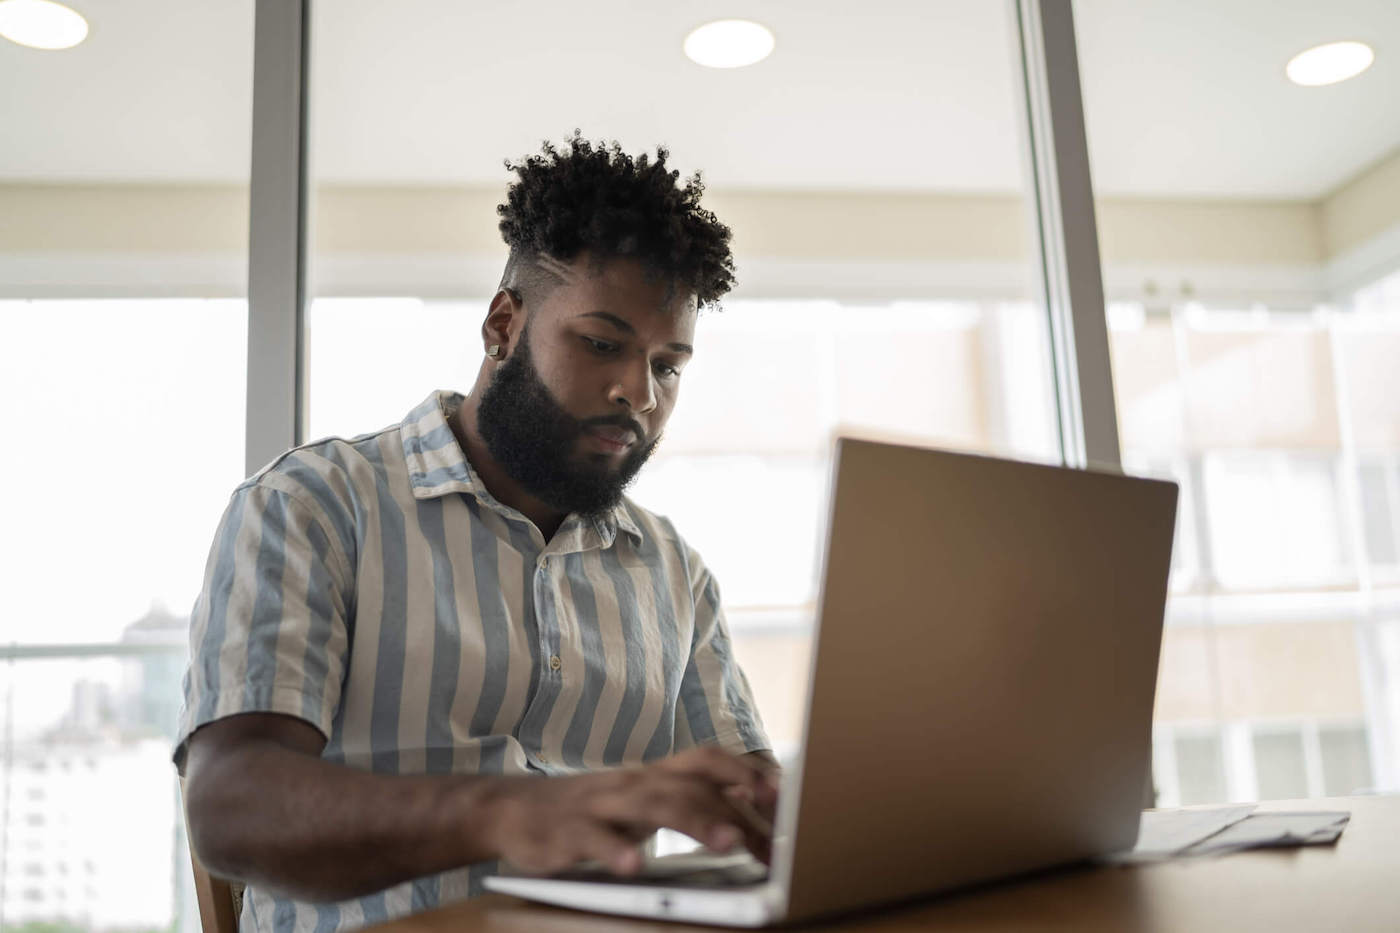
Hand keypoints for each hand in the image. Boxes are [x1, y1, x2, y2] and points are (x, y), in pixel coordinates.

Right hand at [477, 746, 778, 875]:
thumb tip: (750, 817)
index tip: (784, 795)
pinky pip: (592, 839)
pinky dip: (614, 850)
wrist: (512, 809)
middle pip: (690, 785)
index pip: (707, 763)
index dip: (746, 774)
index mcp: (653, 774)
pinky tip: (632, 867)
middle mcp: (632, 782)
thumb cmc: (593, 810)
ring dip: (694, 822)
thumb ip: (687, 804)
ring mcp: (601, 805)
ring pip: (651, 805)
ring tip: (726, 844)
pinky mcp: (567, 832)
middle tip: (772, 834)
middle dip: (734, 805)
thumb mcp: (642, 802)